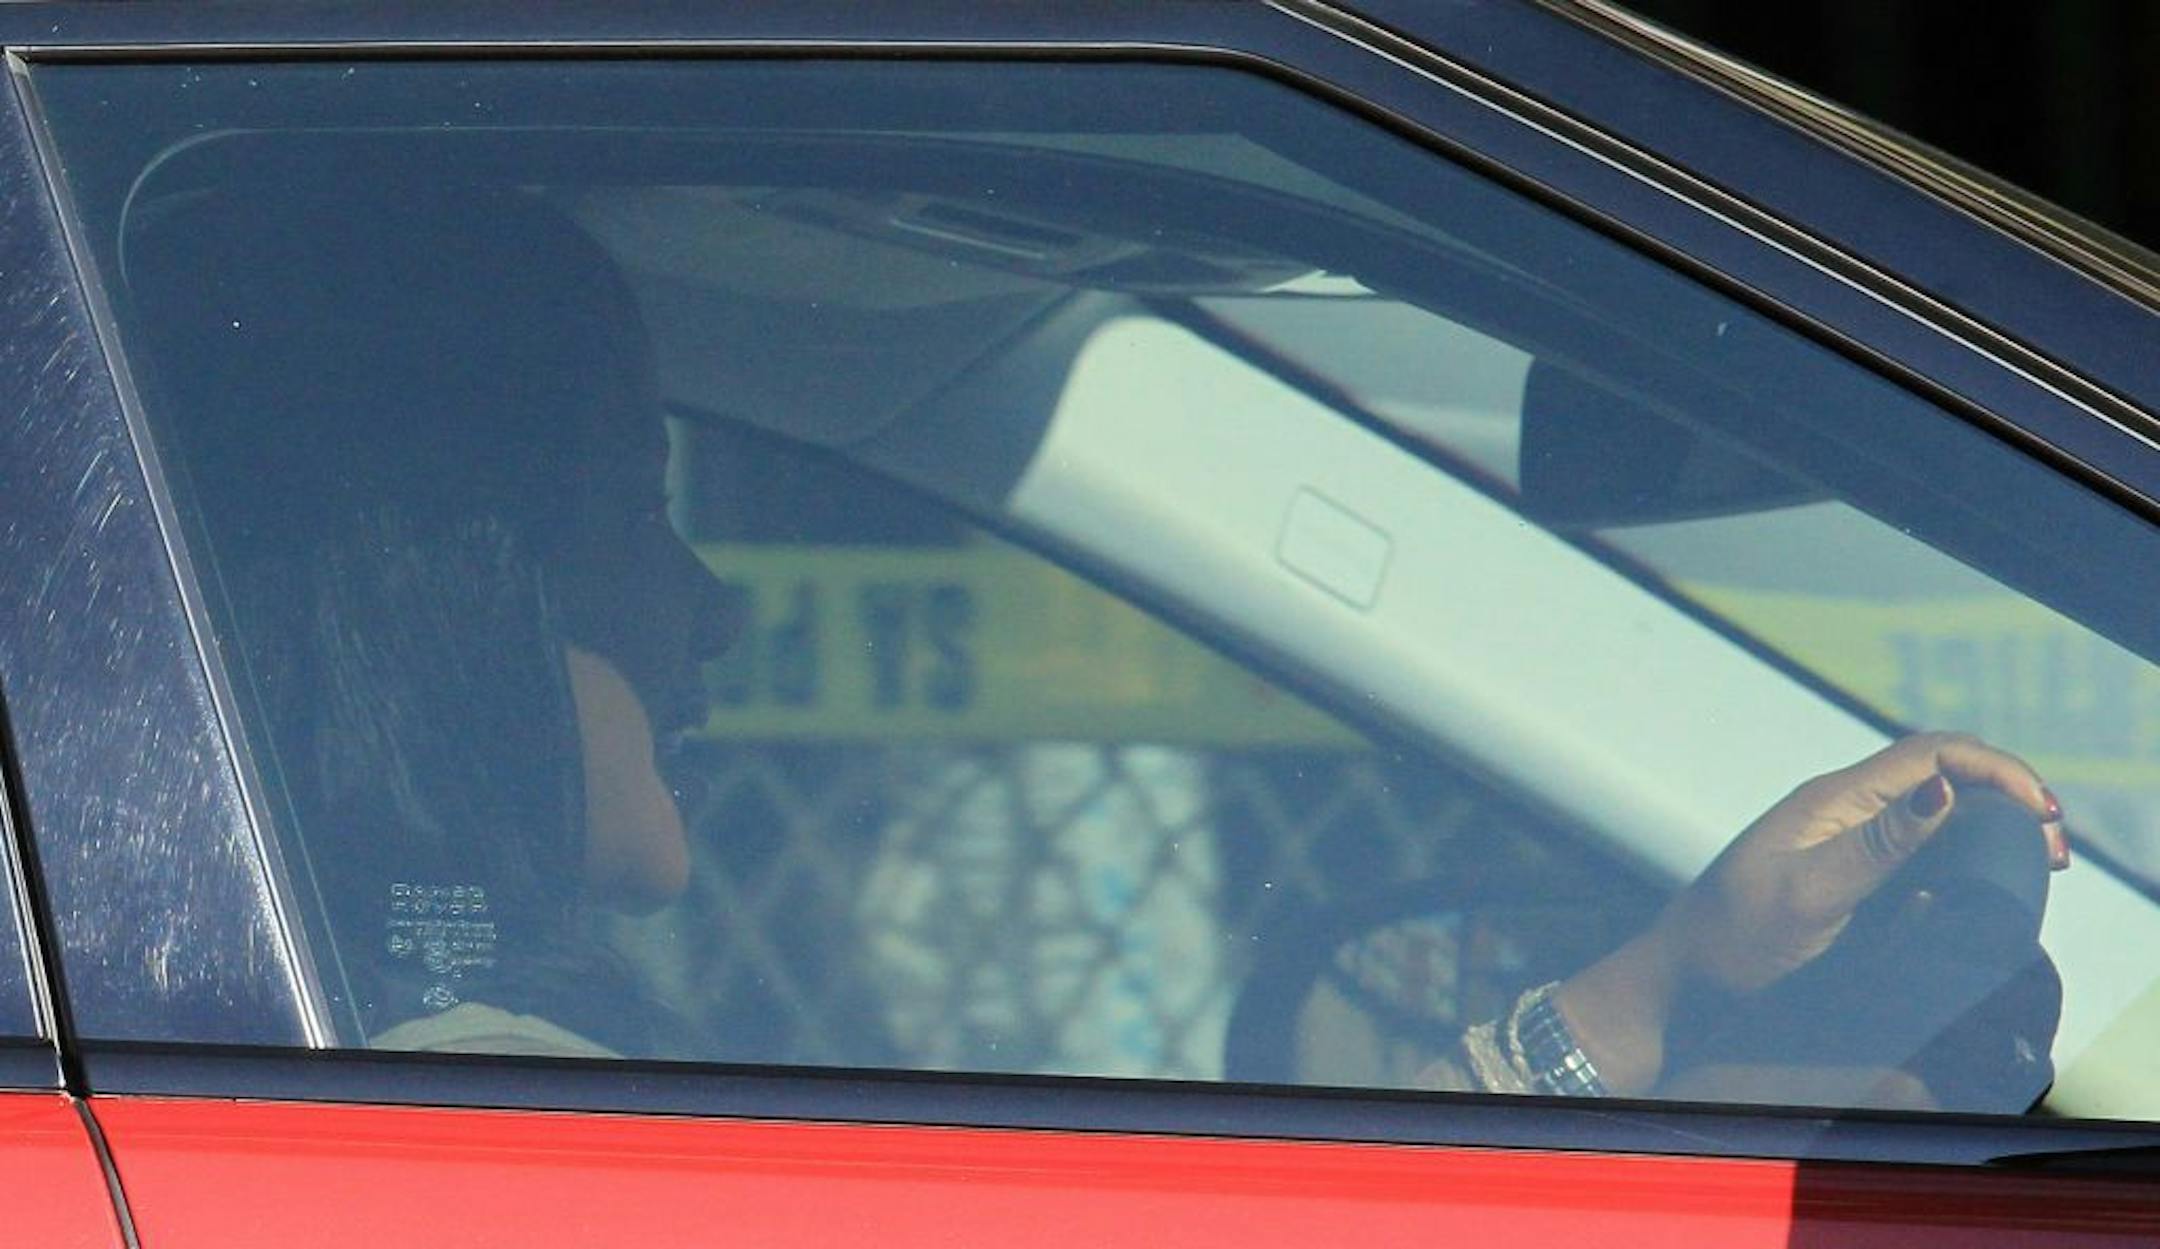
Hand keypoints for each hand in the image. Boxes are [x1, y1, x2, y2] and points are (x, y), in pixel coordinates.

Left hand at [1656, 732, 2060, 993]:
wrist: (1682, 978)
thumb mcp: (1808, 895)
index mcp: (1834, 800)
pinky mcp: (1847, 872)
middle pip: (1940, 773)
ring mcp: (1845, 839)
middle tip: (2053, 848)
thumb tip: (1943, 789)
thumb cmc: (1733, 939)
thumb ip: (1876, 846)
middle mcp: (1844, 810)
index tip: (2042, 813)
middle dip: (2005, 794)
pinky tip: (1984, 885)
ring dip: (1988, 824)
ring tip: (2038, 862)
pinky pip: (1916, 847)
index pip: (1930, 755)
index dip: (1995, 770)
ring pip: (1933, 808)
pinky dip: (1962, 854)